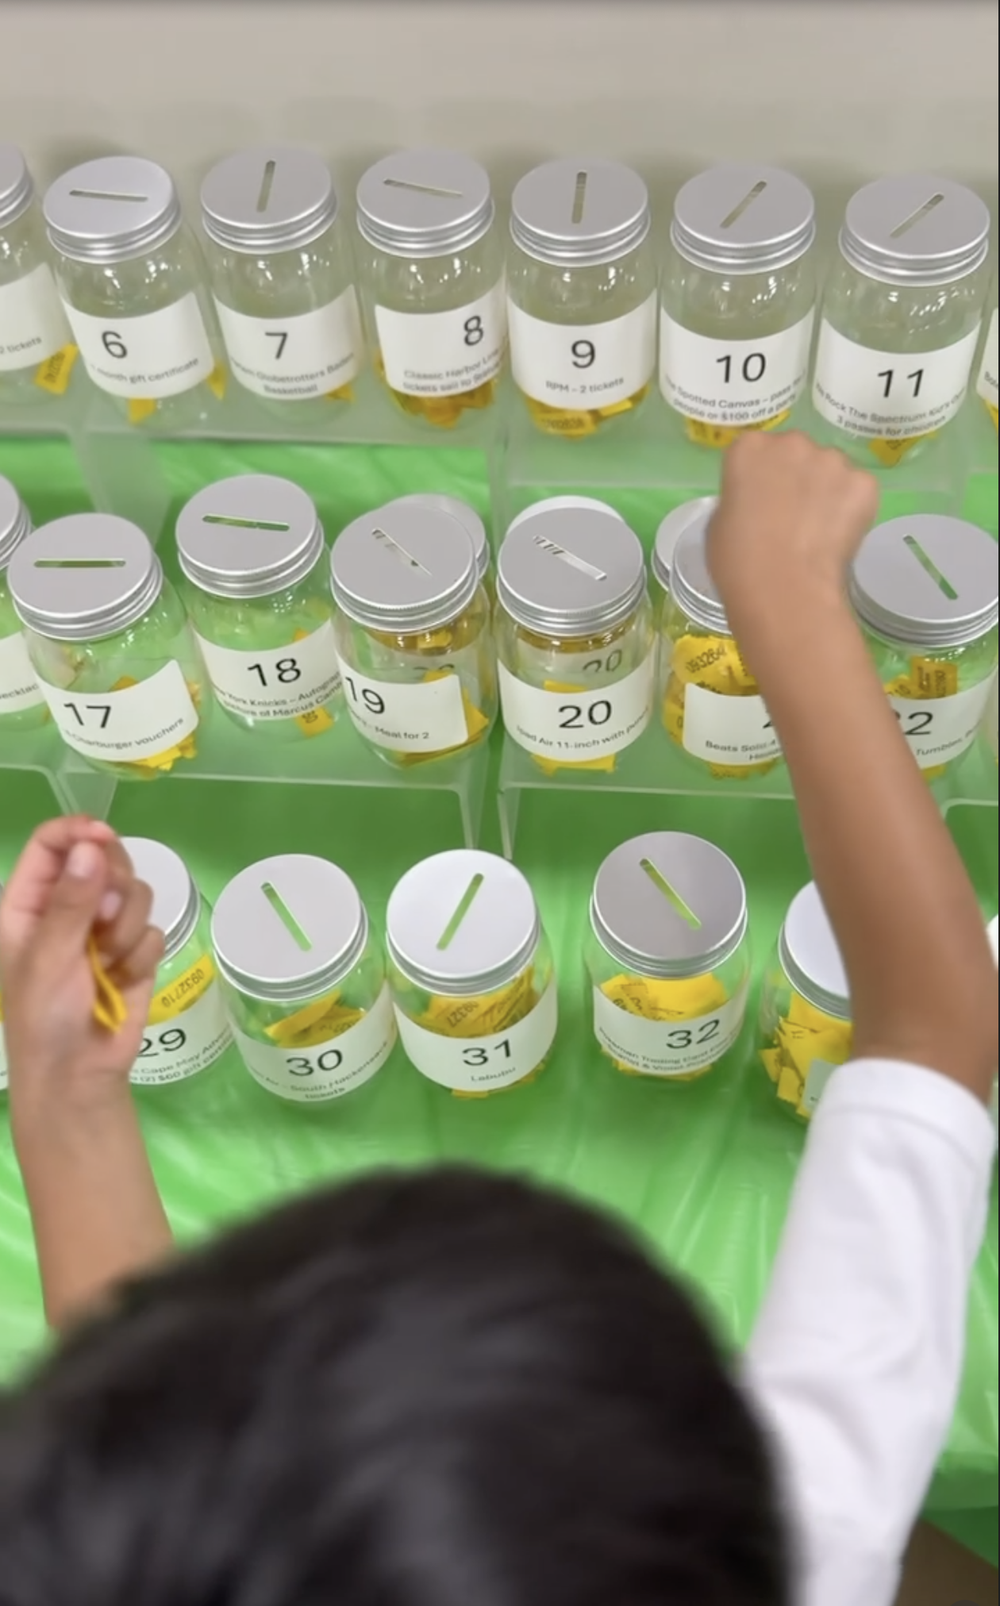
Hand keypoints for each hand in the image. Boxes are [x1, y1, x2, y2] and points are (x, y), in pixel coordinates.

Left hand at [0, 817, 163, 1111]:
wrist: (79, 1075)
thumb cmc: (45, 1017)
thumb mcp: (49, 957)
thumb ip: (71, 901)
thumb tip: (92, 845)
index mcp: (29, 902)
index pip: (51, 844)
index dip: (79, 833)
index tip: (104, 840)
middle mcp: (67, 906)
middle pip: (104, 858)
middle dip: (112, 888)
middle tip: (102, 919)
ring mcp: (103, 927)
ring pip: (135, 892)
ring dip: (125, 929)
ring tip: (107, 963)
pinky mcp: (134, 950)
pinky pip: (152, 928)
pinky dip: (140, 956)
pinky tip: (122, 980)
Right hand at [707, 431, 878, 651]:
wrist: (783, 589)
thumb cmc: (737, 561)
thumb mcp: (720, 522)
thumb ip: (741, 498)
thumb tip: (759, 503)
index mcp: (749, 448)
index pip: (756, 452)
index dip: (760, 479)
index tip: (760, 502)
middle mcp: (792, 442)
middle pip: (796, 453)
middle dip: (796, 477)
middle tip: (792, 516)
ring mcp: (832, 460)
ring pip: (831, 470)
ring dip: (826, 490)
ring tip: (818, 530)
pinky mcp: (864, 483)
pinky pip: (857, 490)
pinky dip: (852, 509)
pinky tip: (838, 537)